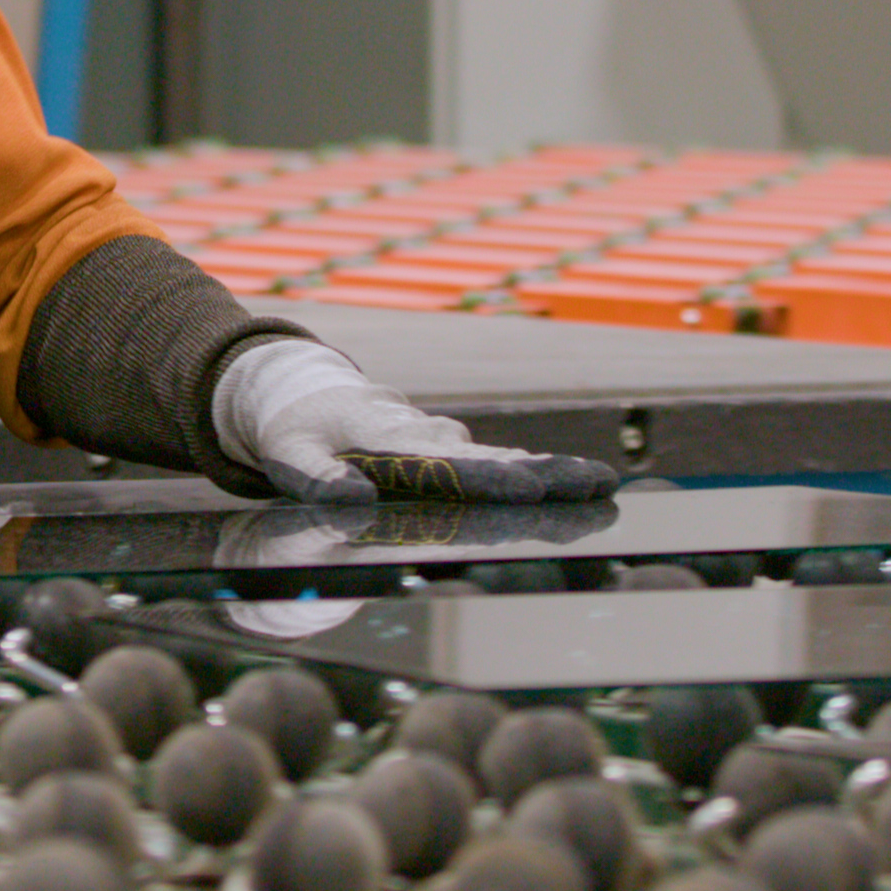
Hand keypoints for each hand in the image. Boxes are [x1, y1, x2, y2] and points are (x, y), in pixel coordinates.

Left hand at [209, 338, 621, 505]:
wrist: (300, 386)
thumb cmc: (295, 427)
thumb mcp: (291, 453)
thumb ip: (319, 480)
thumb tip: (354, 504)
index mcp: (389, 437)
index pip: (447, 463)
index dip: (489, 477)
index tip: (529, 486)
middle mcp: (426, 435)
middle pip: (492, 458)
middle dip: (546, 472)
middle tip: (599, 483)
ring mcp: (440, 438)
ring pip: (499, 458)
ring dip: (547, 475)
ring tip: (597, 490)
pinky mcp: (445, 445)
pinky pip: (489, 460)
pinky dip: (528, 471)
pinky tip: (567, 488)